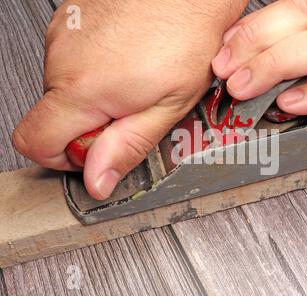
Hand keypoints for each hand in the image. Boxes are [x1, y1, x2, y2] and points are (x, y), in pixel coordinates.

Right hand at [13, 0, 246, 199]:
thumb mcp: (169, 106)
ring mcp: (63, 35)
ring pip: (65, 90)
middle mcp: (63, 58)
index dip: (64, 159)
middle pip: (54, 118)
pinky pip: (72, 62)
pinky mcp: (70, 20)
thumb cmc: (188, 34)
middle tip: (134, 110)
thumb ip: (128, 146)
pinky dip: (96, 72)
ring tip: (136, 81)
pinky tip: (128, 61)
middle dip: (92, 126)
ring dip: (96, 97)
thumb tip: (98, 180)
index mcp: (83, 88)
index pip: (34, 143)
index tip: (97, 151)